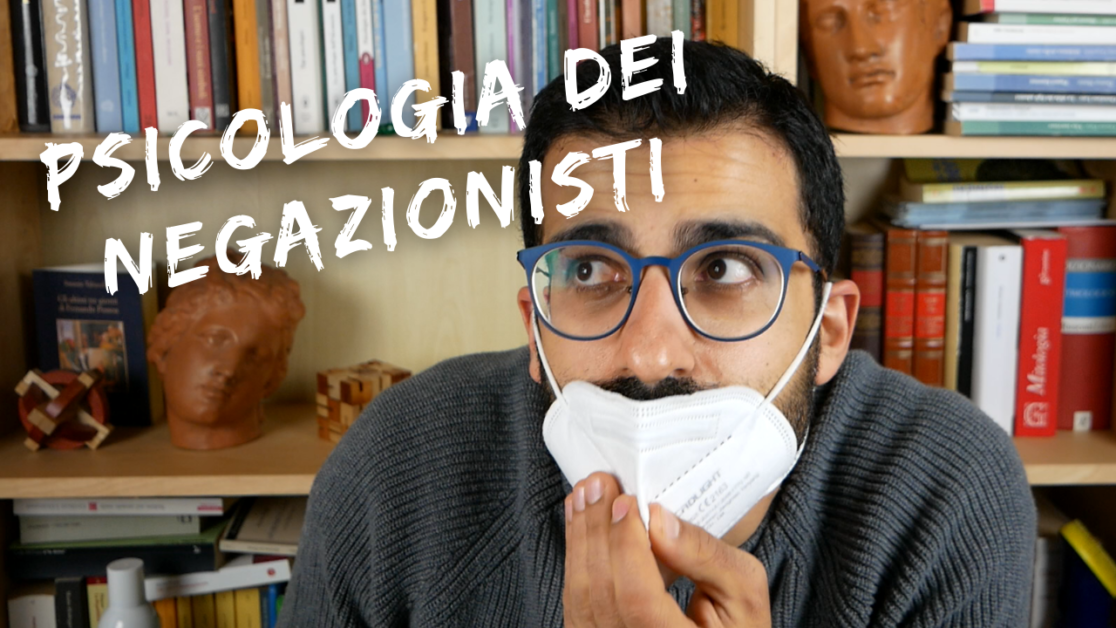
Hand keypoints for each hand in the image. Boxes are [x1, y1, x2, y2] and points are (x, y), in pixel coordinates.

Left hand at [563, 472, 770, 627]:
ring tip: (584, 497)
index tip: (625, 503)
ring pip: (581, 599)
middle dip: (595, 531)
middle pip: (601, 594)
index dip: (626, 548)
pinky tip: (580, 528)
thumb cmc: (737, 622)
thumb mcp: (743, 591)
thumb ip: (706, 556)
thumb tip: (661, 520)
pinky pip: (577, 605)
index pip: (638, 599)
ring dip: (579, 540)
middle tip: (598, 485)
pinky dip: (576, 561)